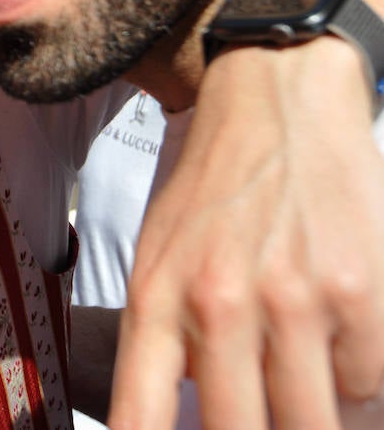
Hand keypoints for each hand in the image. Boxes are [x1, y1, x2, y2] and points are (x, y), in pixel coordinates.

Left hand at [109, 39, 383, 429]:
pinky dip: (355, 383)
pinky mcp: (356, 294)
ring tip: (300, 383)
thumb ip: (163, 341)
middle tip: (263, 417)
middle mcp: (216, 306)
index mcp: (155, 301)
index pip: (138, 415)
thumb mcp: (158, 258)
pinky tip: (339, 342)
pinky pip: (364, 388)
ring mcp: (291, 302)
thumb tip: (178, 419)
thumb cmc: (213, 190)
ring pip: (311, 426)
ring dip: (312, 420)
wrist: (276, 101)